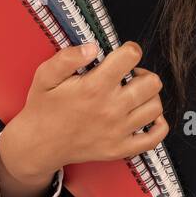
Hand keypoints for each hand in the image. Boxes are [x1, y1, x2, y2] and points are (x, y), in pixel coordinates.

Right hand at [9, 40, 169, 173]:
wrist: (38, 145)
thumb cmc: (43, 109)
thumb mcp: (45, 76)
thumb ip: (67, 58)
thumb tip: (92, 47)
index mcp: (94, 88)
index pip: (130, 57)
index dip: (129, 50)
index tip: (123, 54)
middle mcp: (110, 109)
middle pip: (151, 82)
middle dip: (142, 73)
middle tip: (128, 76)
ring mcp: (118, 132)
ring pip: (155, 106)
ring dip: (149, 96)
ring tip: (133, 94)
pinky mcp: (120, 149)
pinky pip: (154, 137)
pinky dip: (157, 126)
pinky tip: (145, 116)